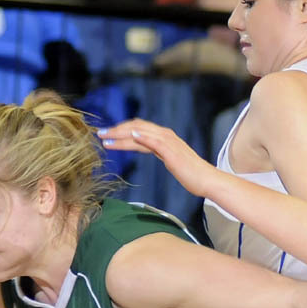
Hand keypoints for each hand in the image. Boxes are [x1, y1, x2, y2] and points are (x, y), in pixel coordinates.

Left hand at [98, 119, 216, 197]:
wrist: (206, 179)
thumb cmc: (189, 174)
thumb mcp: (169, 159)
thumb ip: (158, 150)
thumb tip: (144, 146)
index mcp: (164, 137)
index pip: (138, 129)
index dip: (121, 130)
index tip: (107, 135)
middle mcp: (165, 135)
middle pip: (136, 127)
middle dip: (116, 130)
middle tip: (100, 134)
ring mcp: (169, 142)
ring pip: (140, 133)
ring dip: (121, 134)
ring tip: (106, 138)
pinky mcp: (171, 151)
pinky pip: (154, 141)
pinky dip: (141, 137)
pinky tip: (130, 137)